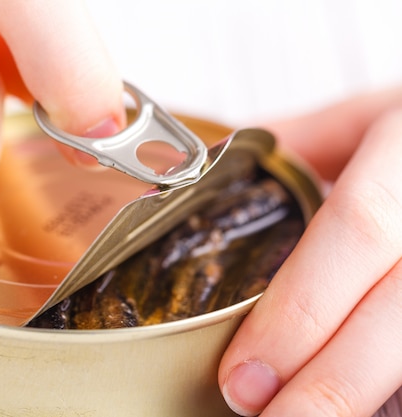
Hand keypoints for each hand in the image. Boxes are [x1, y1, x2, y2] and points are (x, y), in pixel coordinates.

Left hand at [219, 86, 401, 415]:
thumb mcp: (362, 120)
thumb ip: (293, 145)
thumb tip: (207, 173)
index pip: (355, 233)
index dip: (299, 312)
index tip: (243, 374)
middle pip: (397, 312)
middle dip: (327, 383)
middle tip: (261, 414)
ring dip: (360, 397)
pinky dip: (391, 388)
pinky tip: (353, 404)